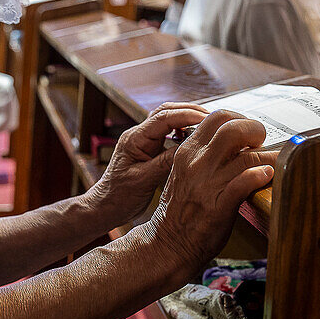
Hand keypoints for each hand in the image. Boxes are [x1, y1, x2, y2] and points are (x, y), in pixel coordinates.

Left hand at [86, 102, 208, 225]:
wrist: (105, 206)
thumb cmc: (118, 196)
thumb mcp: (143, 180)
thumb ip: (165, 163)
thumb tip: (190, 148)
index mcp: (135, 139)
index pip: (163, 118)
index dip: (187, 115)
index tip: (208, 118)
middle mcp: (139, 135)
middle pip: (166, 111)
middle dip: (190, 111)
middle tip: (214, 118)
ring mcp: (144, 141)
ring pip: (168, 119)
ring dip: (187, 119)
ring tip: (209, 125)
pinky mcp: (149, 149)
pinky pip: (168, 132)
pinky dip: (183, 131)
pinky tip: (195, 139)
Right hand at [148, 110, 275, 280]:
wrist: (168, 243)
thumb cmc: (180, 207)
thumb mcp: (185, 172)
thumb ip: (204, 155)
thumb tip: (235, 143)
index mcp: (188, 151)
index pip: (218, 117)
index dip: (240, 119)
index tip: (248, 130)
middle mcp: (197, 163)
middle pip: (233, 128)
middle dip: (255, 129)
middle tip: (262, 142)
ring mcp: (208, 184)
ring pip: (246, 156)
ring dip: (268, 155)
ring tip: (274, 160)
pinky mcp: (219, 206)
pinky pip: (244, 183)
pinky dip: (260, 176)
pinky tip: (268, 176)